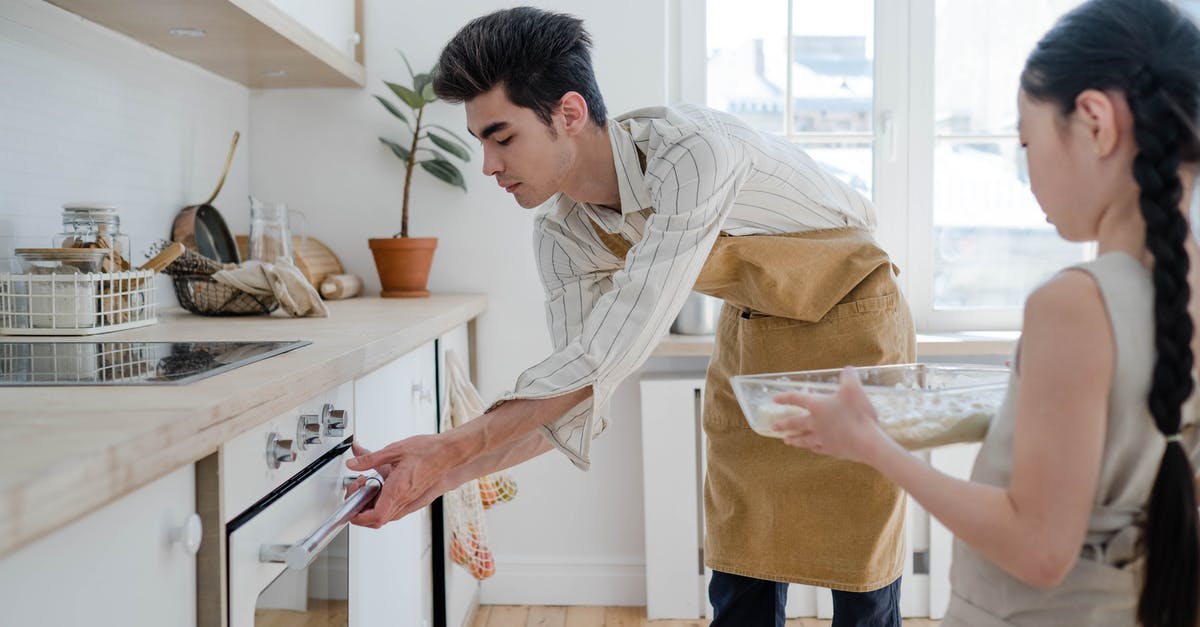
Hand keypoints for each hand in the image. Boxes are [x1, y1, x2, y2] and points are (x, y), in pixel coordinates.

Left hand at [345, 434, 452, 527]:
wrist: (449, 453)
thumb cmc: (428, 451)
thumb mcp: (394, 450)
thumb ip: (370, 459)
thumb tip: (353, 464)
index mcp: (398, 489)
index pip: (375, 516)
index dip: (358, 517)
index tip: (350, 507)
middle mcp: (404, 499)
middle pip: (377, 519)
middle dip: (361, 509)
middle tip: (358, 489)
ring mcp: (410, 501)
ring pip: (385, 515)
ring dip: (371, 506)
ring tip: (368, 485)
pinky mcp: (413, 499)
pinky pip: (393, 509)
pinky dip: (381, 502)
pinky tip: (381, 484)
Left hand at [771, 366, 890, 465]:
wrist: (867, 443)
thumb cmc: (858, 414)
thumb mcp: (854, 388)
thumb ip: (849, 376)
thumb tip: (847, 369)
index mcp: (817, 406)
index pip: (797, 399)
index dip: (785, 397)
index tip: (774, 399)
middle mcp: (816, 423)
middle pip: (795, 423)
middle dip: (783, 424)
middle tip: (773, 427)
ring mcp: (822, 439)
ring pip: (803, 439)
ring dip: (794, 439)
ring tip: (786, 441)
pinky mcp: (832, 450)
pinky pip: (817, 449)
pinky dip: (812, 448)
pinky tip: (811, 448)